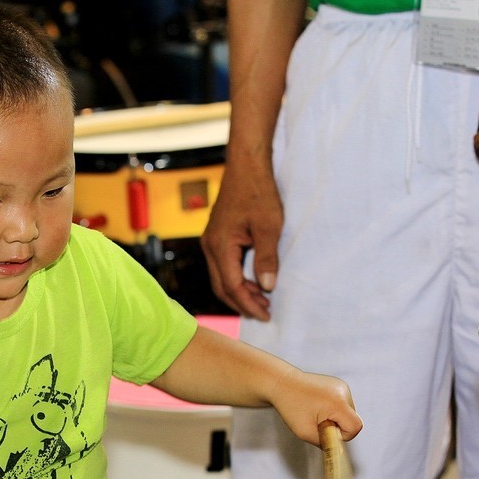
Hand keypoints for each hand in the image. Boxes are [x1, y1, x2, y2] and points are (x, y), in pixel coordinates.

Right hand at [199, 157, 282, 320]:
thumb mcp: (269, 227)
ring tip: (261, 300)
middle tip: (264, 313)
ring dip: (239, 292)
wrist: (246, 164)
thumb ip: (266, 258)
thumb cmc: (258, 191)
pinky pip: (223, 265)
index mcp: (220, 246)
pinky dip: (236, 278)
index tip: (267, 315)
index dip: (249, 304)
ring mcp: (211, 240)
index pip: (232, 286)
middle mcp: (210, 246)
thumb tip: (266, 286)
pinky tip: (252, 280)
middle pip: (221, 287)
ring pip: (221, 277)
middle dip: (242, 303)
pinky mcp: (217, 235)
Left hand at [270, 369, 362, 445]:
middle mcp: (343, 392)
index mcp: (338, 403)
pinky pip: (342, 404)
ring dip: (335, 418)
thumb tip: (338, 451)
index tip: (326, 432)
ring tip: (315, 412)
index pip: (355, 426)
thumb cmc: (291, 406)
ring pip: (348, 412)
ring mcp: (342, 386)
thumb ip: (324, 443)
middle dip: (337, 426)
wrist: (282, 383)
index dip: (343, 435)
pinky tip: (317, 406)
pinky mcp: (338, 384)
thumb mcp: (305, 432)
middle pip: (352, 419)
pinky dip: (333, 410)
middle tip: (317, 422)